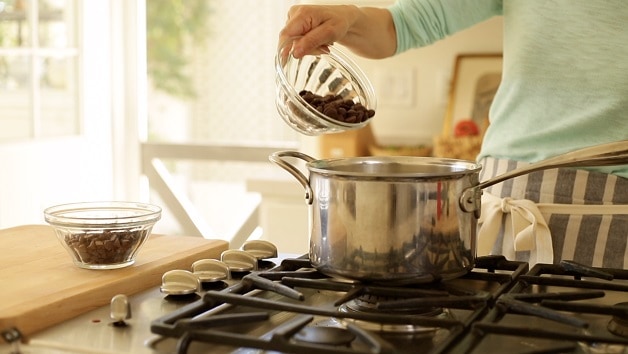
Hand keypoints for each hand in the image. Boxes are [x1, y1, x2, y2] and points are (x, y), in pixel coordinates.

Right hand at [278, 5, 396, 59]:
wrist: (347, 18)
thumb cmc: (341, 22)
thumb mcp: (330, 33)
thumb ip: (311, 42)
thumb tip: (294, 52)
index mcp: (301, 13)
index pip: (285, 35)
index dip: (286, 50)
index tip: (292, 62)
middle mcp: (294, 14)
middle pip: (289, 40)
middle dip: (304, 49)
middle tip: (323, 50)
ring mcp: (294, 19)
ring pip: (293, 42)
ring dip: (308, 48)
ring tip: (325, 45)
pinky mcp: (296, 25)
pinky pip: (297, 41)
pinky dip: (308, 46)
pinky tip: (320, 43)